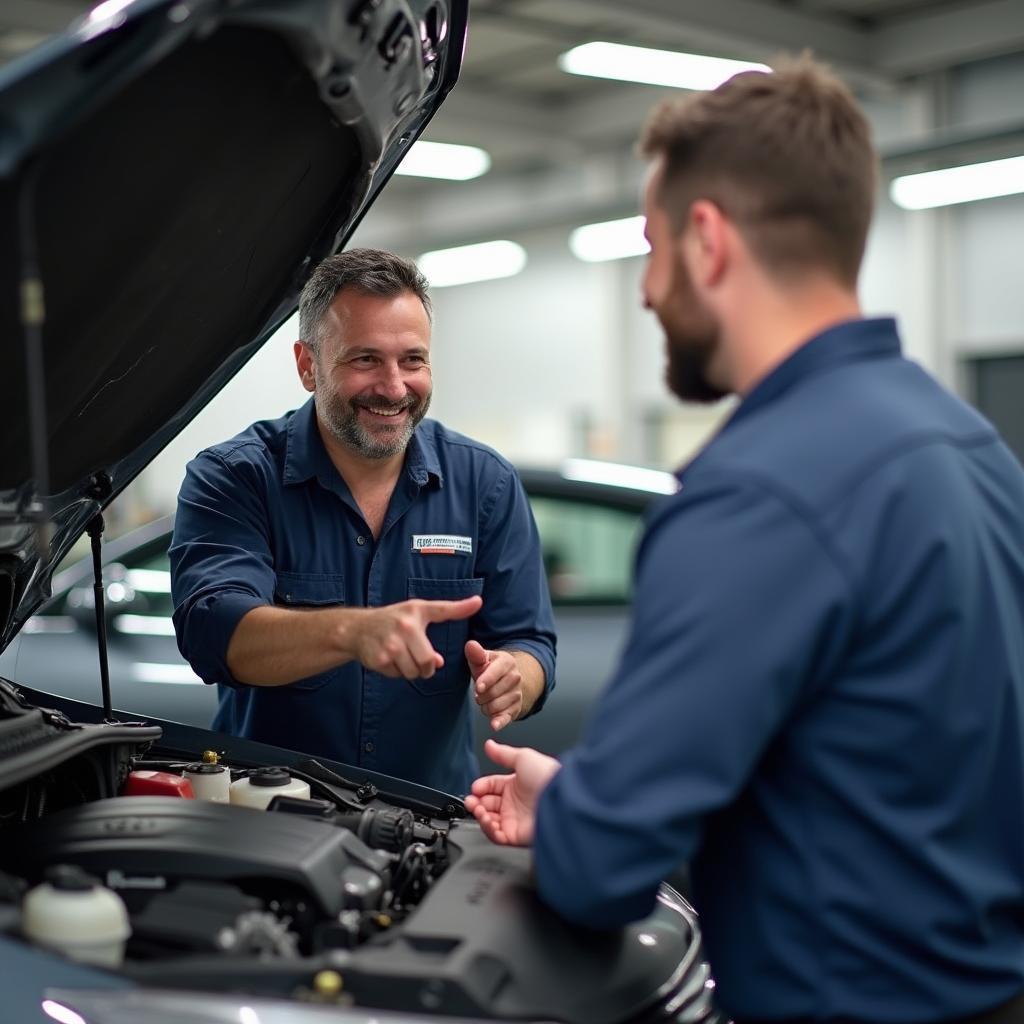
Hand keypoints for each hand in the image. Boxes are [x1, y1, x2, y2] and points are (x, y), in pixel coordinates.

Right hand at [353, 596, 481, 679]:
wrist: (357, 628)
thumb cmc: (392, 620)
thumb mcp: (416, 613)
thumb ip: (438, 623)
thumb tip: (445, 652)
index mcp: (416, 612)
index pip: (442, 610)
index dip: (462, 607)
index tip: (479, 601)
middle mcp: (405, 627)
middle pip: (428, 662)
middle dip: (426, 667)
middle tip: (418, 658)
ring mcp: (391, 644)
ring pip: (414, 672)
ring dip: (411, 670)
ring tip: (402, 656)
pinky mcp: (380, 659)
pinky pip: (398, 675)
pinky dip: (397, 672)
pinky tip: (389, 658)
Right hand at [465, 739, 560, 845]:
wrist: (561, 798)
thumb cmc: (547, 776)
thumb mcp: (523, 757)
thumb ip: (502, 753)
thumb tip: (489, 745)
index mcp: (515, 785)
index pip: (491, 787)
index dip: (480, 787)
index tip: (475, 787)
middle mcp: (514, 803)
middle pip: (487, 805)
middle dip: (476, 802)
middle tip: (471, 800)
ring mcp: (515, 820)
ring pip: (489, 821)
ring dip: (480, 816)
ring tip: (479, 810)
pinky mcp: (516, 835)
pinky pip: (497, 837)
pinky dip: (488, 830)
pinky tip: (487, 820)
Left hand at [466, 640, 521, 730]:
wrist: (506, 680)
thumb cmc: (489, 669)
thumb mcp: (482, 659)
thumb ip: (476, 654)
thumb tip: (470, 645)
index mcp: (507, 662)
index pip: (495, 673)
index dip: (486, 681)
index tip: (479, 688)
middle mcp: (515, 678)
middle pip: (492, 693)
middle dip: (480, 696)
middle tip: (479, 692)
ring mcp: (517, 694)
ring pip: (495, 706)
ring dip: (484, 706)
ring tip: (486, 700)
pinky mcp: (516, 708)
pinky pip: (506, 717)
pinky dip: (499, 722)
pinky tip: (493, 725)